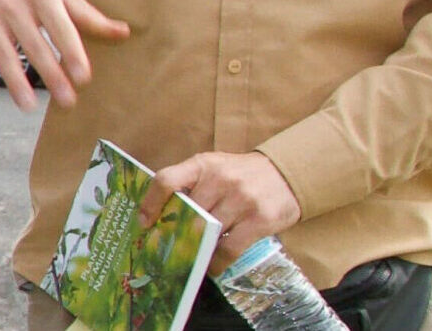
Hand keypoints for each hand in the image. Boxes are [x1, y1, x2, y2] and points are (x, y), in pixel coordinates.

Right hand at [0, 0, 128, 109]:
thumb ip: (86, 13)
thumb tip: (124, 33)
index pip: (60, 27)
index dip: (71, 52)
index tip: (83, 77)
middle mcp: (14, 6)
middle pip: (34, 45)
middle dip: (50, 74)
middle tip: (67, 101)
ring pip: (3, 53)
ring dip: (14, 81)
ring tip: (28, 106)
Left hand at [148, 151, 304, 259]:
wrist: (287, 174)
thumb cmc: (242, 175)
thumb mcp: (215, 168)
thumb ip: (192, 184)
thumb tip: (161, 216)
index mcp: (204, 164)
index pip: (167, 181)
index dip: (150, 204)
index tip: (144, 223)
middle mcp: (221, 179)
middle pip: (187, 213)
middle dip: (175, 234)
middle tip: (167, 250)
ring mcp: (242, 200)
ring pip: (207, 233)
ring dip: (196, 250)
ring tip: (190, 260)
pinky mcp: (259, 220)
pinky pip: (229, 249)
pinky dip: (217, 262)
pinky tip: (212, 267)